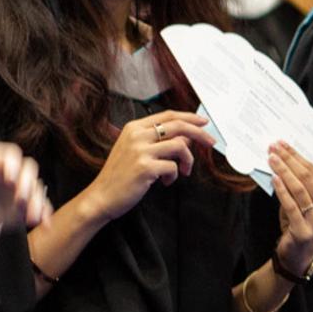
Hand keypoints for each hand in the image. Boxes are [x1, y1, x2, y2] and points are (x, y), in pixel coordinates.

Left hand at [0, 143, 49, 243]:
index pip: (10, 155)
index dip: (12, 165)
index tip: (10, 179)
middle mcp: (14, 170)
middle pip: (28, 170)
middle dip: (26, 184)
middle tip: (20, 199)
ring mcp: (22, 186)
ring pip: (36, 189)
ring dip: (36, 202)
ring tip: (32, 218)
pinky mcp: (27, 203)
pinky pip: (41, 205)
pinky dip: (44, 214)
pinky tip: (45, 224)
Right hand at [87, 110, 213, 221]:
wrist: (101, 196)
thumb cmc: (119, 176)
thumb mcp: (135, 151)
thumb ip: (157, 141)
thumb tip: (185, 137)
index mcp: (133, 128)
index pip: (168, 115)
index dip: (189, 117)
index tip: (203, 122)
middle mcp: (137, 135)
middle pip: (178, 125)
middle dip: (199, 133)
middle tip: (211, 142)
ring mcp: (140, 151)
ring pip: (179, 146)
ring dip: (188, 160)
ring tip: (184, 171)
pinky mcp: (145, 168)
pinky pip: (173, 167)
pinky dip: (175, 175)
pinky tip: (165, 182)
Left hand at [269, 141, 312, 277]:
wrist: (298, 255)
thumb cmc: (299, 223)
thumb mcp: (303, 202)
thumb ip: (298, 183)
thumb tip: (281, 159)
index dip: (296, 155)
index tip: (282, 144)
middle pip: (307, 177)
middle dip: (288, 159)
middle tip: (273, 147)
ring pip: (299, 188)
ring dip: (284, 170)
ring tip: (271, 159)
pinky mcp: (304, 230)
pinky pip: (291, 205)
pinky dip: (282, 190)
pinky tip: (274, 178)